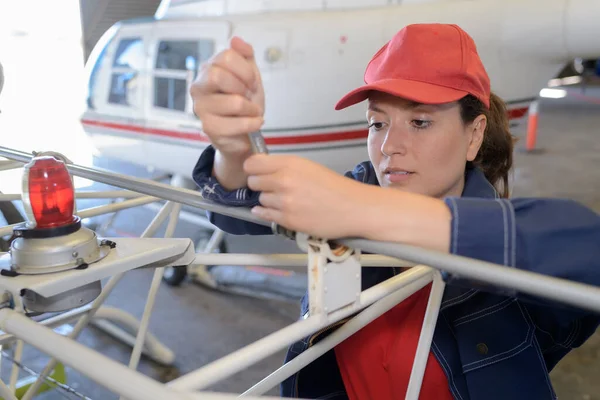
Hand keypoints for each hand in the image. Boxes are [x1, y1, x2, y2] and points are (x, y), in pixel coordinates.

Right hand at [191, 36, 264, 157]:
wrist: (244, 133)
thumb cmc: (244, 103)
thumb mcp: (249, 76)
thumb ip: (245, 56)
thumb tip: (236, 40)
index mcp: (208, 69)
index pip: (226, 56)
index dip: (245, 69)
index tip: (251, 81)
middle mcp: (199, 87)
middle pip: (219, 75)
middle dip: (243, 86)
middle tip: (250, 95)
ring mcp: (201, 108)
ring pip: (233, 102)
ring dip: (251, 108)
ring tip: (253, 112)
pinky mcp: (209, 128)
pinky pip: (236, 123)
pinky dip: (252, 123)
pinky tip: (255, 122)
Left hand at [244, 154, 451, 250]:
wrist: (354, 208)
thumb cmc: (334, 186)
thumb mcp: (308, 167)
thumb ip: (284, 167)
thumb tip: (260, 169)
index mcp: (290, 164)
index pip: (252, 163)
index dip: (253, 168)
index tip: (258, 172)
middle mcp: (283, 181)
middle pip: (252, 182)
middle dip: (259, 184)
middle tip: (272, 187)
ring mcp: (284, 202)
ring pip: (260, 199)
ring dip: (268, 200)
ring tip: (286, 200)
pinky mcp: (287, 220)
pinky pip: (265, 215)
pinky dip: (267, 213)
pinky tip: (278, 209)